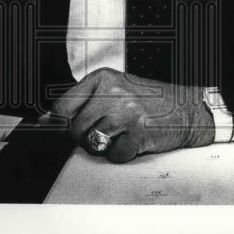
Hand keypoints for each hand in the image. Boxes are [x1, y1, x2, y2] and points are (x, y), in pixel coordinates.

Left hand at [42, 68, 214, 162]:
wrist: (186, 108)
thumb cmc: (149, 100)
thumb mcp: (114, 89)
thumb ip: (84, 102)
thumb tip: (47, 120)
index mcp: (103, 78)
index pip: (63, 105)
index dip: (61, 123)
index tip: (65, 128)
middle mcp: (112, 92)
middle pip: (75, 129)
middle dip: (85, 138)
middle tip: (104, 132)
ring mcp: (126, 113)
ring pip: (92, 143)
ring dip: (104, 146)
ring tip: (119, 135)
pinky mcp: (138, 133)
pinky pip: (113, 155)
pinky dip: (121, 154)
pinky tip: (132, 141)